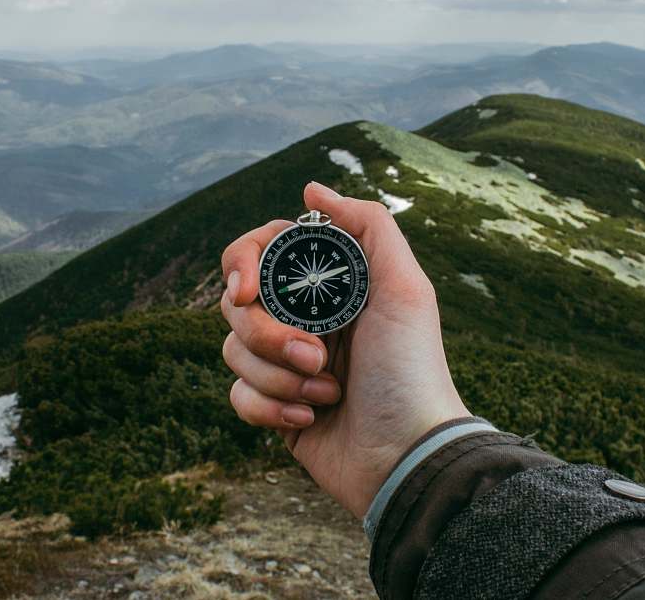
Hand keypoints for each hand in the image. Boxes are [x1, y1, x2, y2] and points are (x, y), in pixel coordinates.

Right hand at [220, 181, 468, 517]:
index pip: (260, 252)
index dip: (242, 263)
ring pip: (232, 350)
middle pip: (237, 303)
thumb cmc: (411, 369)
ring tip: (327, 392)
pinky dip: (269, 407)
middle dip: (269, 334)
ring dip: (278, 375)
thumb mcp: (405, 287)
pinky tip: (309, 418)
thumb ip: (367, 225)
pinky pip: (237, 394)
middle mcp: (304, 318)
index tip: (247, 289)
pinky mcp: (275, 407)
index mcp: (330, 285)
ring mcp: (286, 364)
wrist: (407, 455)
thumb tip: (310, 188)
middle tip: (316, 355)